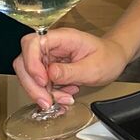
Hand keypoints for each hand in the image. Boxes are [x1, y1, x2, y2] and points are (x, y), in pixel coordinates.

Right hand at [13, 29, 128, 109]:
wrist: (114, 59)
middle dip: (33, 85)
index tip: (43, 80)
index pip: (32, 43)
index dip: (31, 62)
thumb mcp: (94, 67)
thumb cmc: (108, 57)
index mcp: (62, 38)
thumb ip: (71, 71)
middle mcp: (51, 46)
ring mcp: (49, 58)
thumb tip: (49, 74)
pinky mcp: (50, 70)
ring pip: (30, 76)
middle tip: (48, 102)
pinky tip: (65, 96)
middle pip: (24, 62)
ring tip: (65, 99)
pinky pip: (40, 84)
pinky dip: (49, 94)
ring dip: (42, 93)